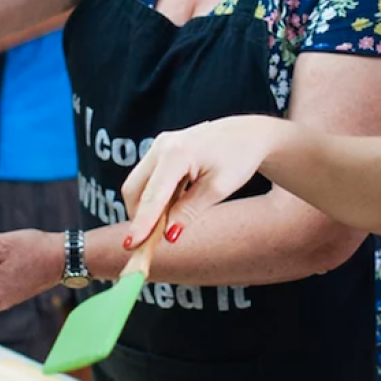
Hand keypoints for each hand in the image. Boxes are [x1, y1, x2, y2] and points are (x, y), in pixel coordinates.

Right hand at [121, 116, 278, 247]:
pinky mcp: (161, 149)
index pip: (153, 196)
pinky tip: (170, 207)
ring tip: (164, 224)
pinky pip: (148, 178)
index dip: (141, 223)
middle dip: (138, 216)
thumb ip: (189, 211)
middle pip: (134, 188)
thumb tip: (168, 236)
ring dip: (146, 207)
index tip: (132, 246)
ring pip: (138, 184)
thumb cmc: (238, 157)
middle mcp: (162, 146)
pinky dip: (153, 197)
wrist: (248, 134)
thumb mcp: (218, 189)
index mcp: (177, 153)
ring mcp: (159, 145)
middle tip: (148, 242)